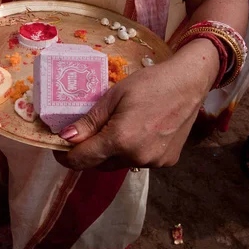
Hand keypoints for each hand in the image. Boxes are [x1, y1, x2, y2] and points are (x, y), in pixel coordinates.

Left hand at [54, 40, 215, 170]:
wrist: (189, 83)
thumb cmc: (149, 83)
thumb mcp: (113, 96)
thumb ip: (89, 121)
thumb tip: (66, 138)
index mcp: (120, 140)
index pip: (82, 160)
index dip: (66, 157)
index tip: (59, 149)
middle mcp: (136, 157)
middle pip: (99, 165)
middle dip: (88, 153)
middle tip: (85, 134)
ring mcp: (154, 162)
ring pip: (119, 164)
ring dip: (109, 153)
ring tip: (113, 129)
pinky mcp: (166, 162)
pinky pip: (138, 161)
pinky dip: (130, 152)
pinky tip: (136, 132)